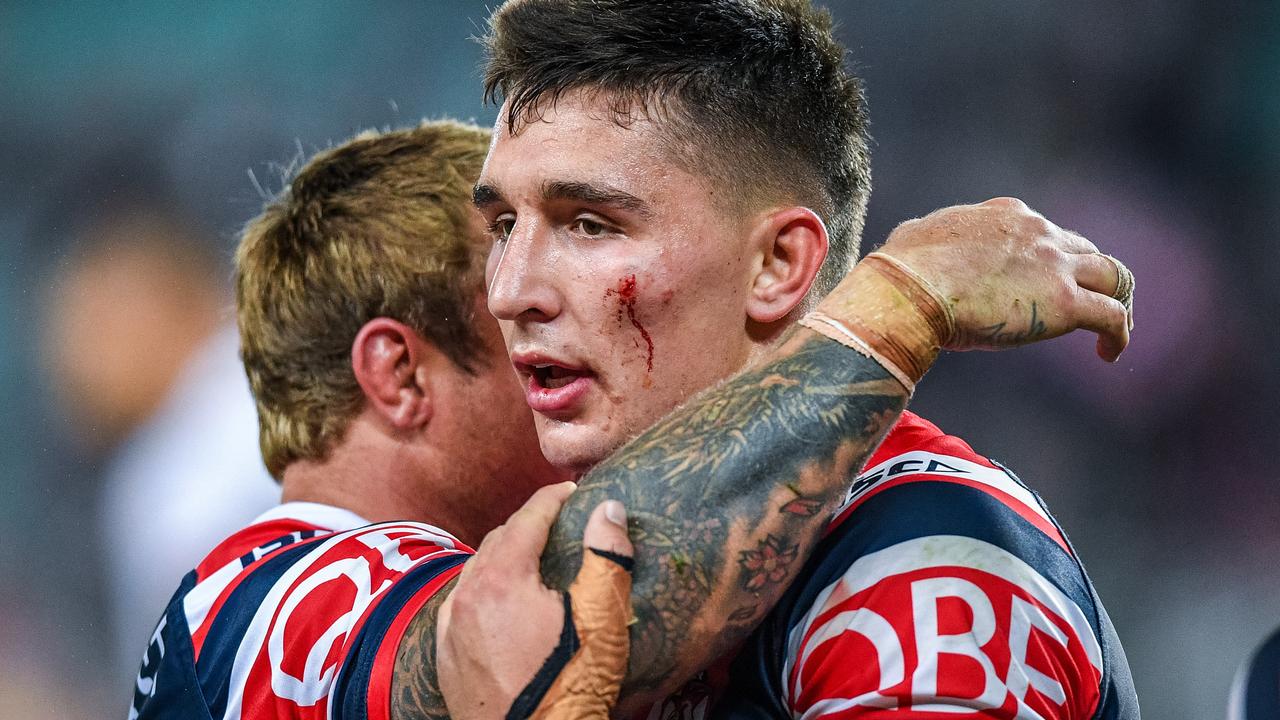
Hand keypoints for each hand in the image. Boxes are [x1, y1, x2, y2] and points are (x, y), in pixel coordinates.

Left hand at [438, 481, 633, 719]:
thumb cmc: (569, 685)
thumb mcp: (601, 618)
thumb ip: (606, 556)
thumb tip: (608, 508)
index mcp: (502, 579)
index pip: (527, 517)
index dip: (552, 498)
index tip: (572, 490)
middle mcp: (467, 596)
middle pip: (498, 539)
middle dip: (529, 525)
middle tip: (559, 524)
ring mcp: (451, 628)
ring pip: (475, 571)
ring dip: (503, 556)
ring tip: (532, 559)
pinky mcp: (446, 657)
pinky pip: (461, 604)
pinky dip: (482, 589)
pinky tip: (501, 602)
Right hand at [878, 197, 1131, 360]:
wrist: (910, 290)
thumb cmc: (902, 269)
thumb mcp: (917, 236)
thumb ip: (930, 238)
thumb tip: (913, 242)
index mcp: (1006, 215)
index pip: (1043, 232)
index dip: (1048, 259)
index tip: (1039, 285)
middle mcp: (1039, 233)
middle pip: (1084, 250)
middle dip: (1088, 277)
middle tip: (1083, 306)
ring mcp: (1055, 266)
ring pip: (1113, 276)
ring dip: (1116, 301)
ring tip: (1110, 332)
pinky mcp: (1064, 303)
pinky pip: (1112, 315)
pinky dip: (1118, 333)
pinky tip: (1109, 354)